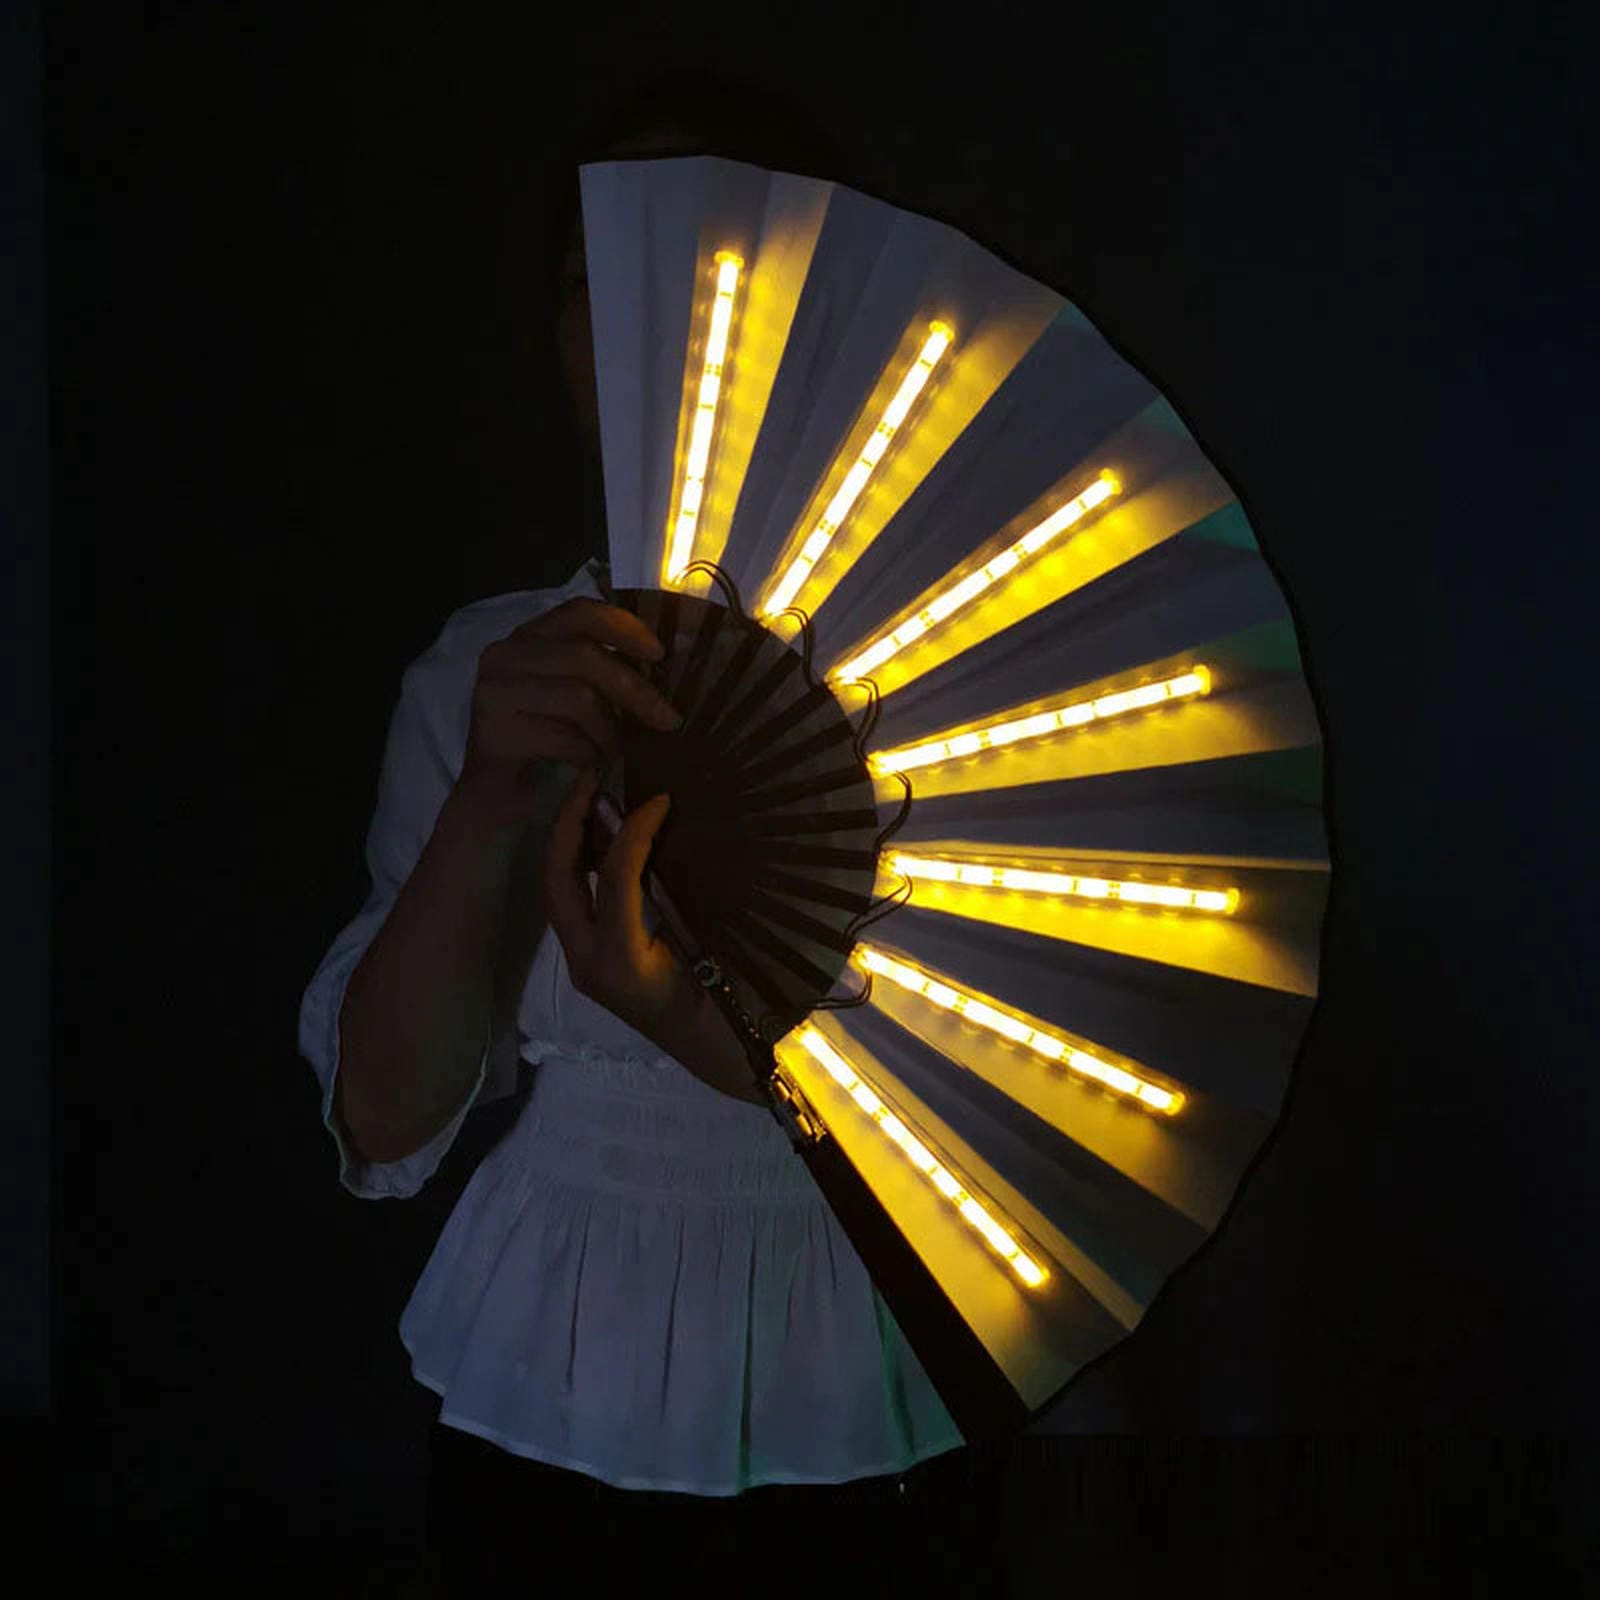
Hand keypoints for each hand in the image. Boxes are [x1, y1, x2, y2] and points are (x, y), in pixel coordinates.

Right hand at [453, 596, 680, 831]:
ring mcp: (493, 692)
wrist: (495, 795)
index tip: (658, 653)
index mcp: (527, 638)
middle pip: (583, 656)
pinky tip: (594, 765)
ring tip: (619, 751)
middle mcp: (504, 655)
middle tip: (667, 719)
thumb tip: (660, 664)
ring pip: (576, 697)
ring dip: (610, 730)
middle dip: (633, 689)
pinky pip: (561, 737)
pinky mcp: (493, 733)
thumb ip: (602, 671)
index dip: (623, 627)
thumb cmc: (543, 742)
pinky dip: (588, 753)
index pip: (579, 612)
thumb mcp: (574, 696)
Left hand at [542, 768, 693, 1040]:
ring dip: (570, 842)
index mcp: (622, 964)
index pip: (615, 880)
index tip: (659, 798)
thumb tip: (679, 835)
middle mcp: (590, 965)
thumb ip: (691, 897)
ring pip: (558, 891)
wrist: (720, 1060)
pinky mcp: (590, 963)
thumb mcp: (719, 950)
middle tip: (593, 778)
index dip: (633, 831)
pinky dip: (581, 866)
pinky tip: (604, 839)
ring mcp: (585, 966)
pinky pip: (574, 904)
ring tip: (593, 798)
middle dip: (570, 824)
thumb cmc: (731, 1010)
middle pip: (559, 880)